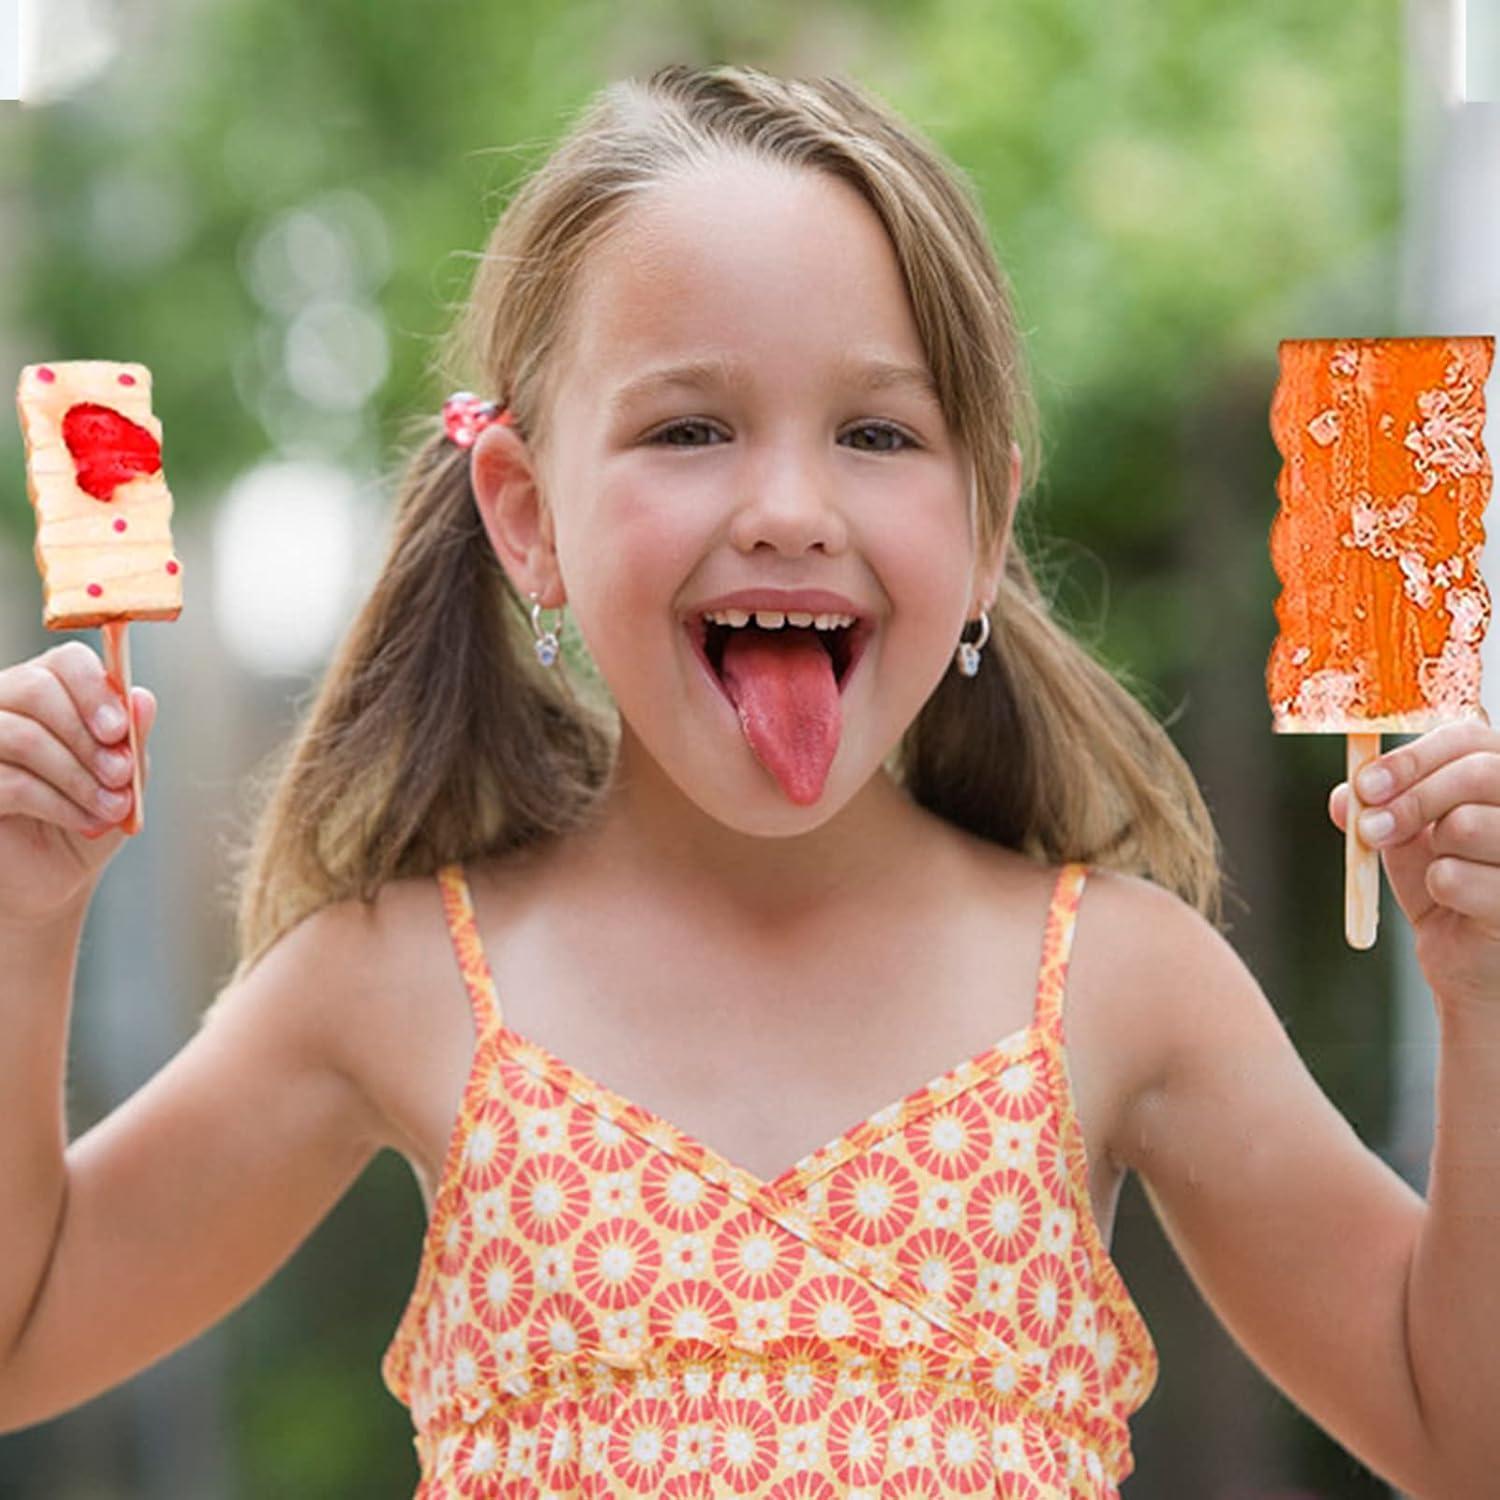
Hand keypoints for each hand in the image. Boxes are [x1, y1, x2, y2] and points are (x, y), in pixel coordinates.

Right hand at [0, 640, 156, 927]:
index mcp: (52, 691)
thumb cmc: (91, 814)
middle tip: (121, 775)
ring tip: (112, 807)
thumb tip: (141, 697)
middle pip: (36, 688)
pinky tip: (87, 821)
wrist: (59, 877)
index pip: (66, 660)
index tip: (119, 730)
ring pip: (22, 735)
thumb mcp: (126, 776)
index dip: (95, 690)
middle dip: (87, 736)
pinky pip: (8, 780)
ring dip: (78, 775)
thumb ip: (132, 736)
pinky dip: (59, 803)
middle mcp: (7, 705)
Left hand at [1330, 719, 1499, 1010]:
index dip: (1411, 757)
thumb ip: (1376, 807)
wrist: (1473, 957)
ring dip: (1428, 850)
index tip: (1365, 786)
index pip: (1468, 737)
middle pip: (1477, 773)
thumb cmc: (1448, 883)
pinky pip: (1458, 878)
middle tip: (1370, 830)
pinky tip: (1455, 903)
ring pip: (1467, 825)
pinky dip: (1438, 890)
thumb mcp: (1405, 836)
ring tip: (1435, 869)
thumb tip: (1343, 798)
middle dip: (1411, 800)